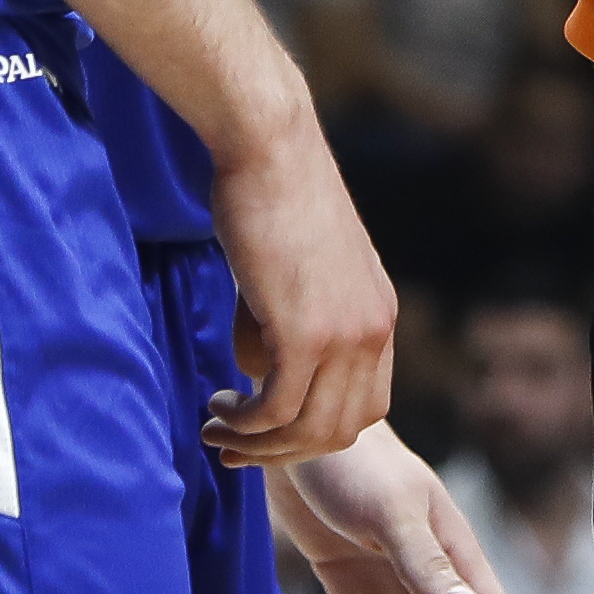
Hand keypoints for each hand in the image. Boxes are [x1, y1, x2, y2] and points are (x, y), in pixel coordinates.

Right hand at [201, 113, 393, 464]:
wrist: (268, 143)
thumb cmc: (270, 190)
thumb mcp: (300, 266)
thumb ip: (292, 320)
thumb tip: (257, 370)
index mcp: (379, 315)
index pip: (365, 407)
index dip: (315, 428)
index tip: (267, 428)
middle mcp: (374, 331)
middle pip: (340, 430)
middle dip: (283, 450)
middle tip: (232, 445)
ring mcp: (345, 335)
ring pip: (309, 428)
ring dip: (259, 443)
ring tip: (215, 429)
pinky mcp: (306, 333)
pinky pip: (278, 408)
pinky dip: (246, 422)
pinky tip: (218, 408)